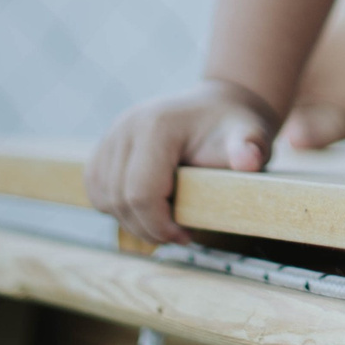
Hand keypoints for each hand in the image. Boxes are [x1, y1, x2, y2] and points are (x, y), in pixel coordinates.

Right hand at [84, 79, 278, 244]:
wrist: (216, 108)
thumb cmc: (232, 128)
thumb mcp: (249, 135)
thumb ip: (248, 148)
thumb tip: (248, 161)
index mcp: (157, 125)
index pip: (141, 193)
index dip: (160, 225)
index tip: (186, 235)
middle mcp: (126, 126)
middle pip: (120, 200)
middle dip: (148, 228)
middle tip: (179, 234)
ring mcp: (111, 135)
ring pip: (104, 198)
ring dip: (132, 220)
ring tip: (165, 220)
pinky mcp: (103, 147)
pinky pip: (96, 189)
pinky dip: (116, 207)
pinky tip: (147, 208)